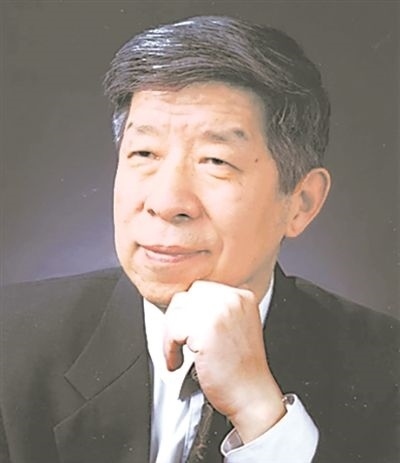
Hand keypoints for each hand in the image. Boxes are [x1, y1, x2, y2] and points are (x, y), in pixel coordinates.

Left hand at [163, 280, 285, 442]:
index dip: (190, 311)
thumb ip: (220, 310)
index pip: (202, 290)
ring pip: (176, 311)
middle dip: (178, 319)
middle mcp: (231, 299)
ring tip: (177, 352)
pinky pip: (172, 330)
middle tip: (178, 338)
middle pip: (187, 296)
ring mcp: (219, 312)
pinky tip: (177, 361)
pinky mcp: (205, 330)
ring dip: (171, 334)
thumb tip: (190, 306)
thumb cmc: (244, 370)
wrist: (252, 395)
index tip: (186, 326)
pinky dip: (168, 348)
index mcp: (242, 296)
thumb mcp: (239, 326)